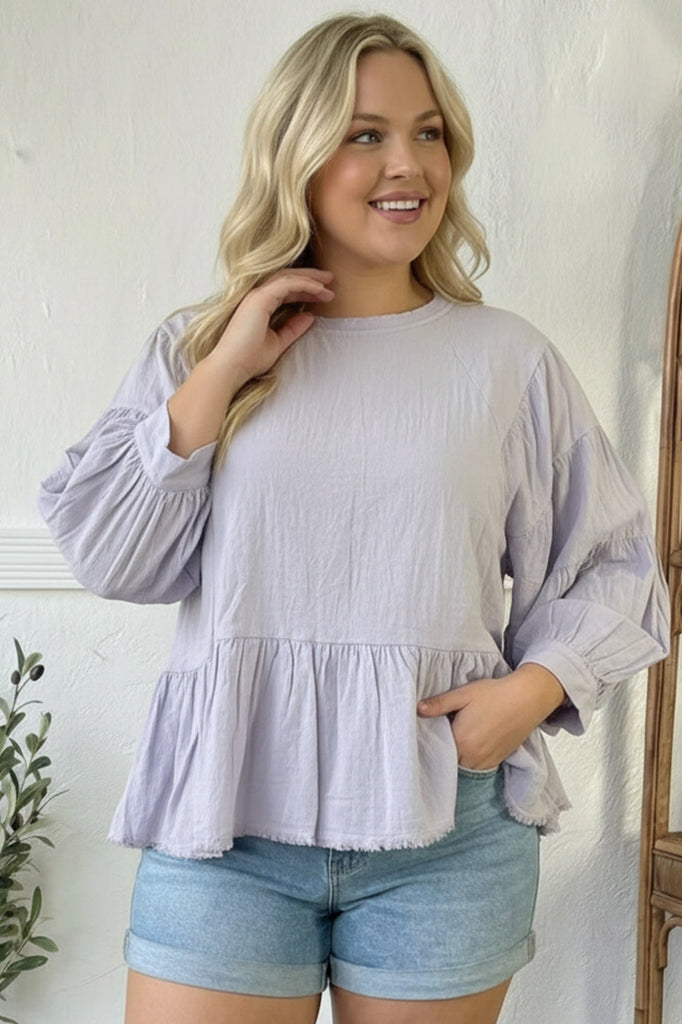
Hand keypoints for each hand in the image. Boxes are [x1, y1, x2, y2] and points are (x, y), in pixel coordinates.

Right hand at [214, 268, 334, 383]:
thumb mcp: (279, 342)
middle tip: (330, 280)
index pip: (286, 290)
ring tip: (329, 284)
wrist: (232, 368)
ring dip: (310, 279)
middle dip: (310, 278)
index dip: (306, 290)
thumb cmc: (249, 359)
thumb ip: (293, 328)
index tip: (324, 294)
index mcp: (260, 305)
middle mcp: (257, 296)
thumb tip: (310, 316)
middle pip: (288, 278)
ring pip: (288, 277)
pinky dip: (305, 284)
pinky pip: (287, 284)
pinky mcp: (259, 299)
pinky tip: (320, 289)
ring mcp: (257, 296)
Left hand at [416, 663, 565, 769]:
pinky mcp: (498, 760)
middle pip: (449, 761)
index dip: (431, 744)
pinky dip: (471, 760)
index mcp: (461, 741)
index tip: (426, 735)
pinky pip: (477, 767)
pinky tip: (470, 744)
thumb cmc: (495, 694)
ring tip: (456, 739)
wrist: (528, 698)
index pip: (437, 751)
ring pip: (463, 766)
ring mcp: (487, 761)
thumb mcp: (463, 694)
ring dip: (457, 757)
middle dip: (443, 752)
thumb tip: (418, 709)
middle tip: (440, 736)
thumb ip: (439, 704)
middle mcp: (473, 757)